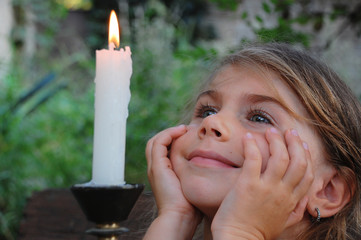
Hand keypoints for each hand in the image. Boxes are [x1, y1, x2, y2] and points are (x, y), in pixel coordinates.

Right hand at [145, 125, 201, 239]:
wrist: (180, 217)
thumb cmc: (190, 206)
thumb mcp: (192, 185)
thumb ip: (196, 176)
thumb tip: (211, 168)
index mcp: (163, 173)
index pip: (162, 151)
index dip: (173, 141)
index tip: (189, 136)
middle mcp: (156, 169)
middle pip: (156, 144)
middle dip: (170, 134)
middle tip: (185, 130)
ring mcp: (155, 167)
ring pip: (155, 141)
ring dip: (169, 132)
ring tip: (183, 129)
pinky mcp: (157, 166)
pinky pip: (159, 143)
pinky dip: (169, 134)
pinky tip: (181, 132)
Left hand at [211, 128, 313, 239]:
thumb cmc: (257, 231)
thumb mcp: (284, 223)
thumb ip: (295, 211)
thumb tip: (304, 200)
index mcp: (291, 201)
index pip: (307, 174)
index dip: (306, 156)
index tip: (302, 144)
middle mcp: (283, 193)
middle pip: (298, 162)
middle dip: (295, 143)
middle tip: (289, 131)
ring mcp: (266, 188)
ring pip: (280, 157)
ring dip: (276, 140)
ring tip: (270, 130)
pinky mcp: (248, 185)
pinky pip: (254, 159)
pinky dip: (252, 145)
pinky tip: (248, 137)